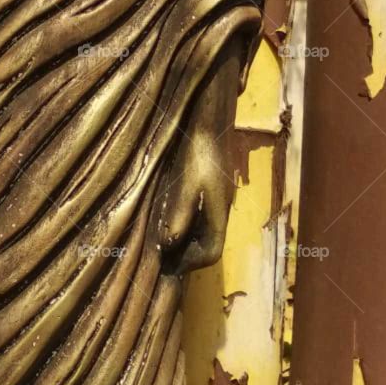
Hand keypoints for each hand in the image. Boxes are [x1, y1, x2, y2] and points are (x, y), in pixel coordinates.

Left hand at [160, 129, 232, 274]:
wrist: (211, 117)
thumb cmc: (198, 150)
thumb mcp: (185, 183)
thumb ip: (178, 214)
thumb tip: (169, 245)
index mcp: (219, 211)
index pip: (212, 251)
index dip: (191, 263)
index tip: (169, 267)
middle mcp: (222, 207)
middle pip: (211, 243)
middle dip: (188, 255)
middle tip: (162, 259)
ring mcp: (220, 196)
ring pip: (207, 229)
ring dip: (188, 240)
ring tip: (163, 243)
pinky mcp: (214, 185)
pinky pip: (203, 215)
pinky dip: (188, 224)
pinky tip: (170, 217)